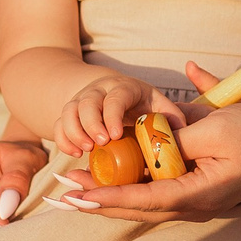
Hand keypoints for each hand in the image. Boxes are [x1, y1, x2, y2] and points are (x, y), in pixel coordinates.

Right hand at [56, 74, 184, 156]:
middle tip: (100, 144)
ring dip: (74, 132)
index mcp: (123, 87)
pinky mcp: (70, 114)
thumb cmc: (142, 103)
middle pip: (87, 102)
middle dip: (91, 124)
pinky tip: (75, 153)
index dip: (112, 115)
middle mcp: (99, 90)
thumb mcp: (158, 105)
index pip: (115, 97)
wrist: (113, 91)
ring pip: (68, 111)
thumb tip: (181, 135)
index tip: (115, 136)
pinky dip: (63, 139)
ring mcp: (81, 100)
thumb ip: (171, 118)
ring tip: (85, 151)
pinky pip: (59, 124)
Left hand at [76, 104, 240, 221]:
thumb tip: (144, 143)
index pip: (143, 199)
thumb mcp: (215, 130)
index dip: (107, 196)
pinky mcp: (194, 192)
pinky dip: (127, 186)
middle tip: (60, 191)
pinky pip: (154, 193)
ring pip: (141, 203)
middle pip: (135, 207)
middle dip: (96, 199)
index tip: (76, 195)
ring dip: (106, 193)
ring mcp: (193, 201)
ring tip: (73, 185)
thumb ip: (176, 139)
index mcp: (197, 194)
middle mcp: (192, 205)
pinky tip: (106, 178)